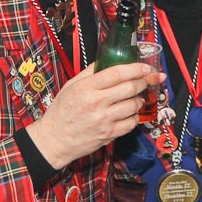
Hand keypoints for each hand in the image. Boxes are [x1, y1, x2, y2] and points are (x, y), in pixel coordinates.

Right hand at [25, 62, 162, 168]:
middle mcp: (96, 102)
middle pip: (130, 88)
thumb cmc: (62, 111)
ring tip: (137, 97)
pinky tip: (130, 113)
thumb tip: (109, 60)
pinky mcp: (109, 134)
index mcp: (86, 87)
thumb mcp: (71, 85)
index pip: (117, 73)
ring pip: (134, 105)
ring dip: (140, 99)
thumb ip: (90, 72)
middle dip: (143, 82)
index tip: (145, 67)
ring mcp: (104, 120)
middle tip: (146, 80)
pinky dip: (135, 116)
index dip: (136, 68)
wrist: (55, 140)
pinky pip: (131, 123)